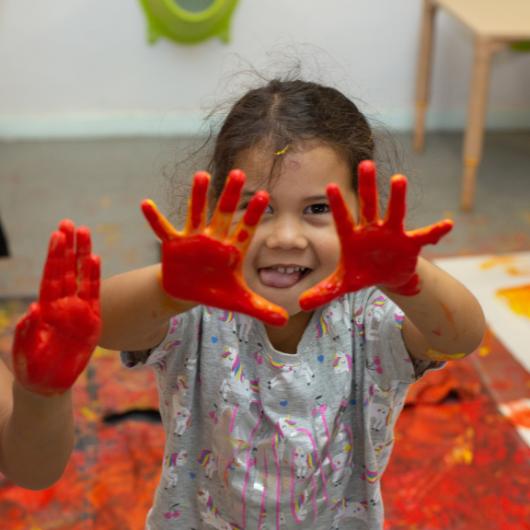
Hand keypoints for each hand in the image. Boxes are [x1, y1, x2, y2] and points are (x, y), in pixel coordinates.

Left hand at [12, 221, 100, 395]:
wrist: (48, 385)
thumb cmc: (31, 367)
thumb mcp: (23, 350)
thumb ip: (26, 331)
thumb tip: (33, 310)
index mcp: (43, 307)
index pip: (50, 276)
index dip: (53, 256)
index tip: (56, 235)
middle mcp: (61, 304)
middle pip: (66, 269)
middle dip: (67, 247)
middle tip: (69, 223)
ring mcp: (78, 311)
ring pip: (81, 277)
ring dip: (82, 255)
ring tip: (84, 232)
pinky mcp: (92, 322)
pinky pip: (95, 296)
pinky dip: (95, 278)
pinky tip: (96, 259)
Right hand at [141, 170, 287, 325]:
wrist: (188, 291)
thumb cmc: (216, 291)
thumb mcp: (239, 302)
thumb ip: (261, 309)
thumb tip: (285, 322)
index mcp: (232, 250)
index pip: (246, 230)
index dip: (254, 215)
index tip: (265, 196)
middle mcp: (214, 239)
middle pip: (224, 214)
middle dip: (230, 195)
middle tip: (239, 173)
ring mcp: (193, 239)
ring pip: (196, 214)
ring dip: (198, 196)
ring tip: (201, 175)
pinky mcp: (173, 244)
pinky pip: (162, 229)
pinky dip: (154, 218)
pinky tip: (145, 203)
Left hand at [299, 160, 452, 309]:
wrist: (386, 275)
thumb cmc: (361, 273)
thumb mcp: (342, 284)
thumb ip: (324, 291)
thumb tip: (301, 303)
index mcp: (352, 237)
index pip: (343, 219)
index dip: (338, 204)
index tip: (330, 186)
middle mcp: (372, 230)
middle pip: (369, 205)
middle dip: (367, 186)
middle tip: (365, 164)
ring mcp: (392, 233)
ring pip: (395, 212)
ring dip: (397, 197)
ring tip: (399, 179)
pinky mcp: (410, 243)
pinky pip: (424, 236)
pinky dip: (436, 231)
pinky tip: (448, 224)